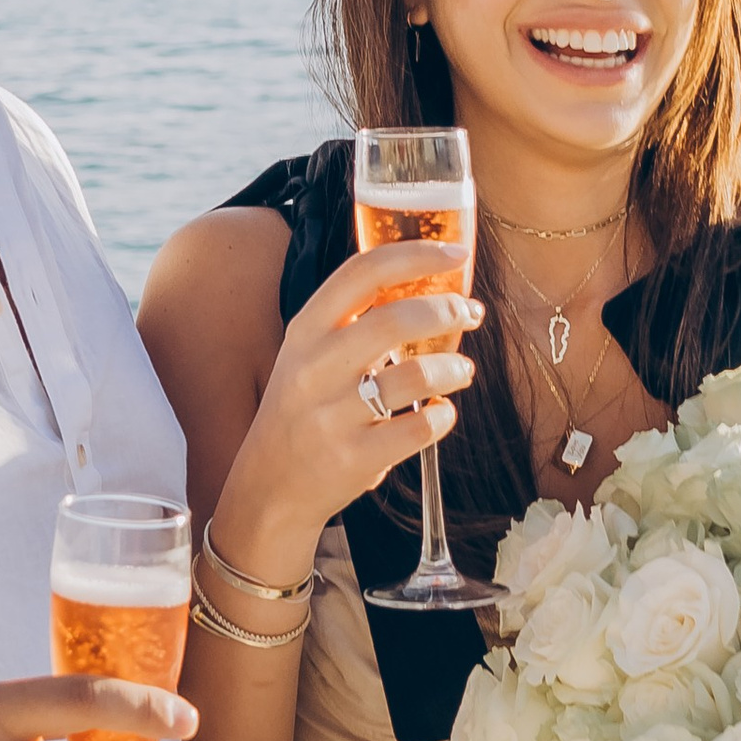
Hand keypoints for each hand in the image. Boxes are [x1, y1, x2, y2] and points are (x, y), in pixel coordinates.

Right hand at [208, 243, 480, 579]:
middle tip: (472, 314)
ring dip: (455, 368)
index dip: (417, 254)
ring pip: (416, 375)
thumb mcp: (308, 354)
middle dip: (448, 310)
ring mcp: (333, 416)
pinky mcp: (354, 458)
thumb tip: (430, 285)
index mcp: (306, 329)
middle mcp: (315, 367)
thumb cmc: (303, 410)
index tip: (457, 254)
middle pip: (396, 319)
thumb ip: (353, 320)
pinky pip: (419, 427)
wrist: (269, 487)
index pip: (363, 272)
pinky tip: (443, 413)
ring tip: (462, 371)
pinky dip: (444, 416)